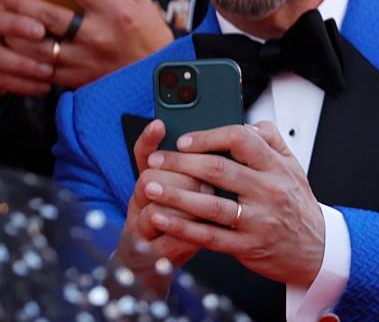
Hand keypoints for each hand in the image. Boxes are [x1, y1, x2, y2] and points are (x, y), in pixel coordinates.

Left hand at [0, 0, 173, 87]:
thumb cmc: (150, 34)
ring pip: (40, 45)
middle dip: (20, 1)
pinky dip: (27, 58)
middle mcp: (98, 34)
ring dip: (17, 31)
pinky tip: (17, 47)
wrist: (159, 75)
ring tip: (4, 19)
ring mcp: (86, 59)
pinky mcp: (78, 78)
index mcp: (114, 10)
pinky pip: (44, 69)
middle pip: (49, 15)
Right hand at [115, 120, 207, 296]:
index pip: (142, 155)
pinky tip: (198, 236)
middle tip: (207, 185)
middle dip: (184, 181)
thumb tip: (225, 142)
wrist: (158, 269)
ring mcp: (139, 230)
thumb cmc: (183, 225)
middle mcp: (139, 203)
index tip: (160, 124)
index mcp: (150, 184)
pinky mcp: (147, 255)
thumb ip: (201, 169)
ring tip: (206, 207)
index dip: (148, 140)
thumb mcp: (191, 193)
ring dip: (185, 209)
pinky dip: (185, 238)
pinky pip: (163, 244)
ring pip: (155, 212)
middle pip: (149, 180)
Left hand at [144, 122, 325, 285]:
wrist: (316, 248)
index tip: (185, 140)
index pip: (242, 139)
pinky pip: (208, 235)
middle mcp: (269, 191)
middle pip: (219, 169)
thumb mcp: (293, 167)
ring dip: (175, 195)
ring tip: (149, 188)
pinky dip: (181, 226)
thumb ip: (271, 141)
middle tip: (156, 160)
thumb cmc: (297, 205)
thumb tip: (245, 123)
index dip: (209, 137)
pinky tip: (161, 219)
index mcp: (278, 167)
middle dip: (180, 163)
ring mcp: (258, 220)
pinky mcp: (247, 246)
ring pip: (210, 204)